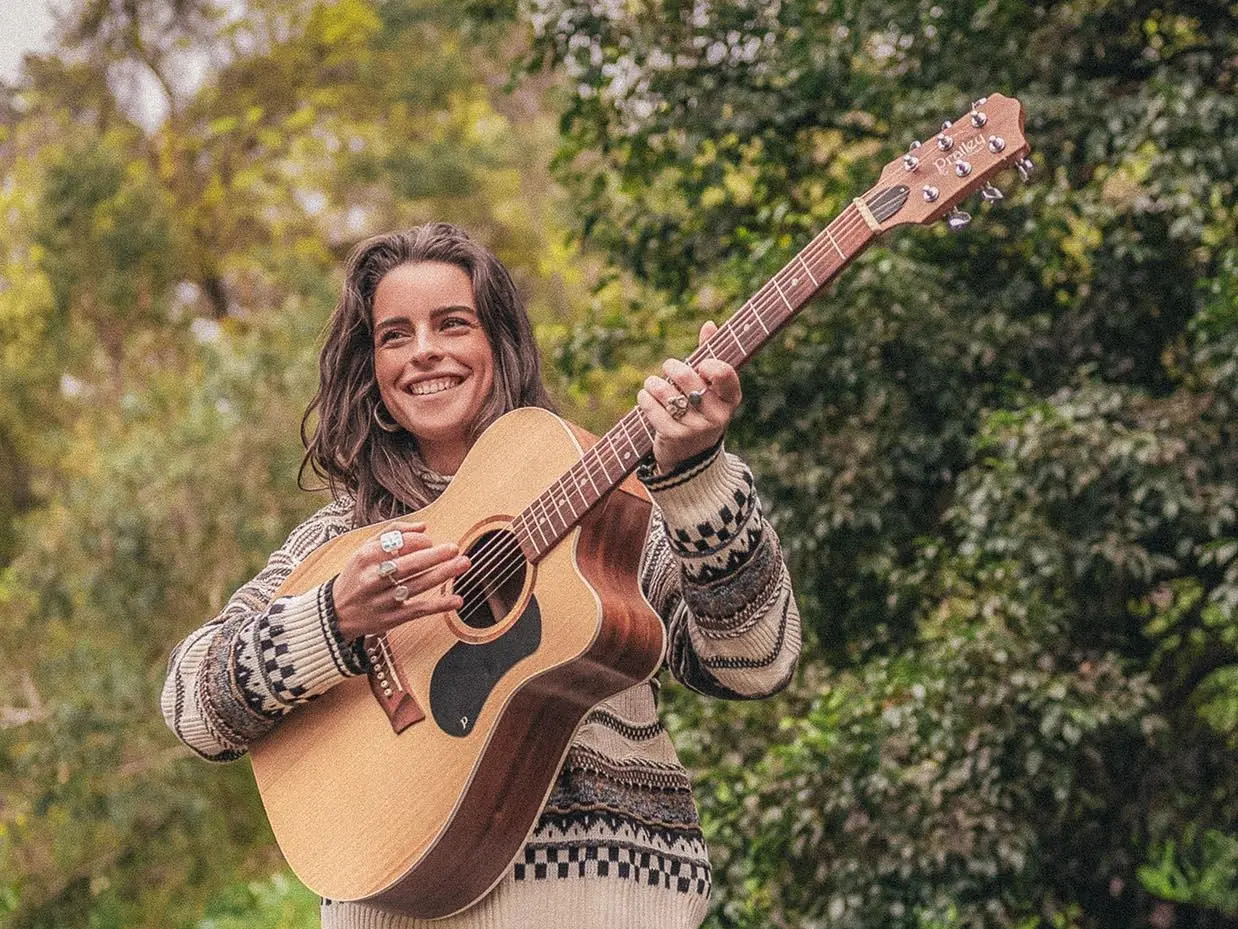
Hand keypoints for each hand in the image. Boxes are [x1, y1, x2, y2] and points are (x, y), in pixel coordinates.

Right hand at [331, 521, 468, 638]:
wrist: (336, 613)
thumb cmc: (356, 576)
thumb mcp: (364, 550)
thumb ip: (392, 533)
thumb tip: (423, 526)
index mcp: (365, 557)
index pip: (397, 544)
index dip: (419, 541)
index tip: (430, 541)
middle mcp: (373, 578)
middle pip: (408, 564)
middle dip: (435, 555)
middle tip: (455, 548)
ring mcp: (383, 600)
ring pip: (417, 585)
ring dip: (442, 574)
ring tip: (463, 563)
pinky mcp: (391, 619)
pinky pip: (419, 610)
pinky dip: (439, 605)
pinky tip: (457, 599)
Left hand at [636, 321, 741, 473]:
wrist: (691, 455)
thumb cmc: (700, 409)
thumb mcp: (710, 387)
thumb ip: (710, 355)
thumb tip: (709, 324)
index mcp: (731, 398)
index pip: (724, 373)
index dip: (708, 364)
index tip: (700, 364)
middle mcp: (717, 415)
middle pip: (688, 378)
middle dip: (672, 367)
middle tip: (668, 367)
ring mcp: (696, 428)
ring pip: (667, 393)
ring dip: (654, 383)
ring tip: (652, 383)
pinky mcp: (675, 437)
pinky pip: (654, 409)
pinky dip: (645, 399)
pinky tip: (645, 396)